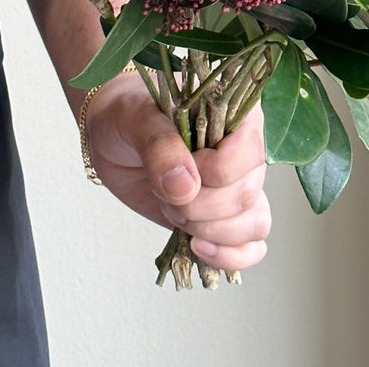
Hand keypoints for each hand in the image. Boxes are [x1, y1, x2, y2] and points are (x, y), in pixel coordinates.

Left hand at [82, 71, 270, 271]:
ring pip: (254, 224)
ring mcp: (236, 186)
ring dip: (210, 230)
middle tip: (165, 193)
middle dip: (200, 206)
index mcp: (236, 115)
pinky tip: (196, 246)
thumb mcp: (135, 118)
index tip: (182, 168)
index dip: (217, 172)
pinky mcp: (223, 216)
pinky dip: (229, 256)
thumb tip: (186, 187)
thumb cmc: (128, 113)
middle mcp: (244, 151)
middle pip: (247, 195)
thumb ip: (160, 146)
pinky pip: (251, 246)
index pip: (250, 152)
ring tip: (174, 212)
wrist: (113, 135)